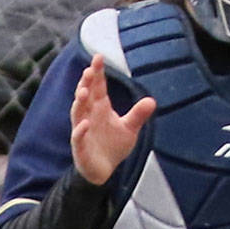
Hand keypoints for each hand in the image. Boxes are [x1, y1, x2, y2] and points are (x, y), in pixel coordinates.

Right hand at [69, 54, 155, 185]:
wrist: (104, 171)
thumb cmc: (113, 146)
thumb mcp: (129, 128)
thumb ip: (138, 115)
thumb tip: (152, 101)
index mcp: (100, 107)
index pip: (97, 87)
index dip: (97, 73)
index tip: (98, 57)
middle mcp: (89, 115)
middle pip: (85, 96)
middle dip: (86, 83)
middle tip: (89, 71)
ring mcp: (82, 130)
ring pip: (77, 113)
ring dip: (79, 102)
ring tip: (83, 92)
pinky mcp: (80, 147)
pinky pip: (78, 137)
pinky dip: (80, 130)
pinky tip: (85, 123)